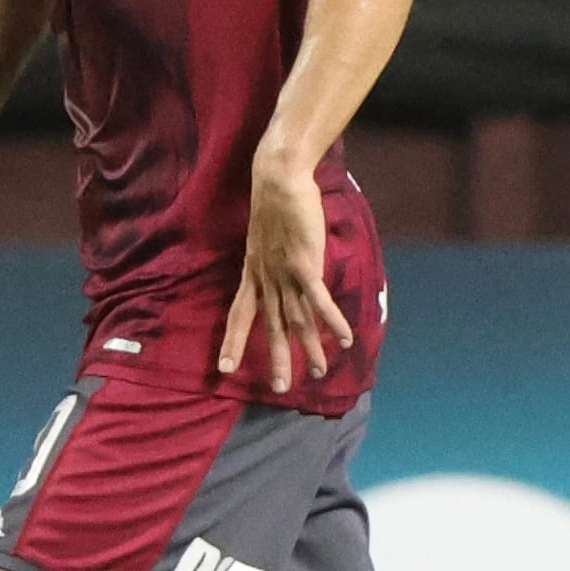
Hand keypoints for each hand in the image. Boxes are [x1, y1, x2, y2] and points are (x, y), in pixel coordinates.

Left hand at [214, 156, 350, 392]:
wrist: (277, 183)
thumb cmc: (275, 210)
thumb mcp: (267, 244)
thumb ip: (274, 265)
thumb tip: (284, 279)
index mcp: (252, 275)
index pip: (238, 315)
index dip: (232, 341)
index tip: (224, 367)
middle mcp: (265, 280)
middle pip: (270, 326)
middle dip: (275, 358)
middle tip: (280, 388)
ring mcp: (284, 274)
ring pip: (297, 319)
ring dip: (310, 347)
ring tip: (318, 372)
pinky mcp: (304, 265)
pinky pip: (318, 300)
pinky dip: (332, 321)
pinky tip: (344, 339)